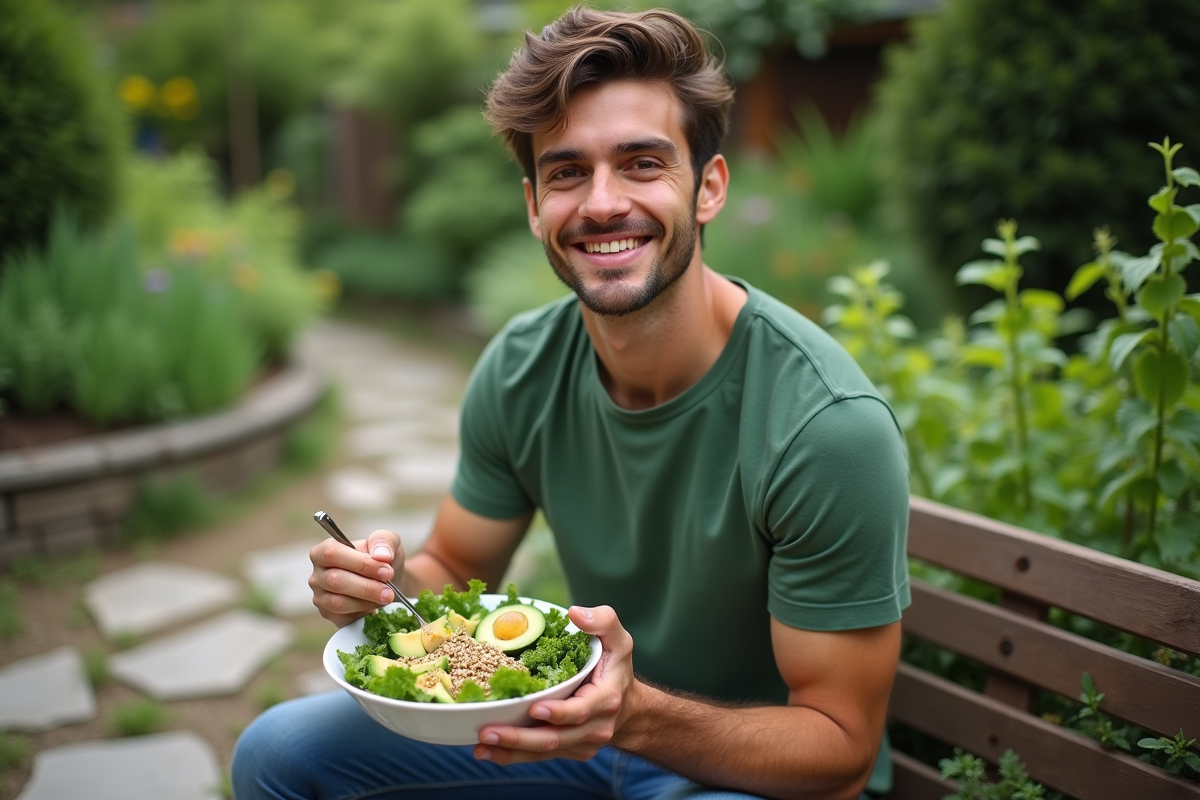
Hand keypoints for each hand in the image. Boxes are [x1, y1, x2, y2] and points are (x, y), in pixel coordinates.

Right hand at [309, 529, 402, 626]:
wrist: (389, 581)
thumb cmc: (382, 558)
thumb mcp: (386, 541)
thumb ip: (383, 541)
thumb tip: (382, 555)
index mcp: (324, 551)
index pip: (332, 554)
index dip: (360, 563)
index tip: (386, 571)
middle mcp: (318, 575)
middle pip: (335, 581)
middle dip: (367, 587)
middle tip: (390, 591)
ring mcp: (320, 597)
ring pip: (338, 603)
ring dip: (367, 601)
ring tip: (387, 597)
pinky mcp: (329, 615)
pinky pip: (344, 618)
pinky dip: (364, 613)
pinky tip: (376, 606)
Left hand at [474, 605, 636, 763]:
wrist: (629, 709)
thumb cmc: (616, 670)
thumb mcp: (619, 641)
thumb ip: (603, 621)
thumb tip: (574, 613)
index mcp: (604, 701)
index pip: (579, 711)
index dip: (558, 713)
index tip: (534, 708)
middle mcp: (592, 728)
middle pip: (554, 738)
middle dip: (519, 738)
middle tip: (488, 731)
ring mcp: (579, 744)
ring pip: (542, 752)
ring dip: (509, 751)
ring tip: (480, 746)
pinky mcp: (567, 752)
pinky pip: (538, 756)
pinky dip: (512, 756)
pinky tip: (488, 751)